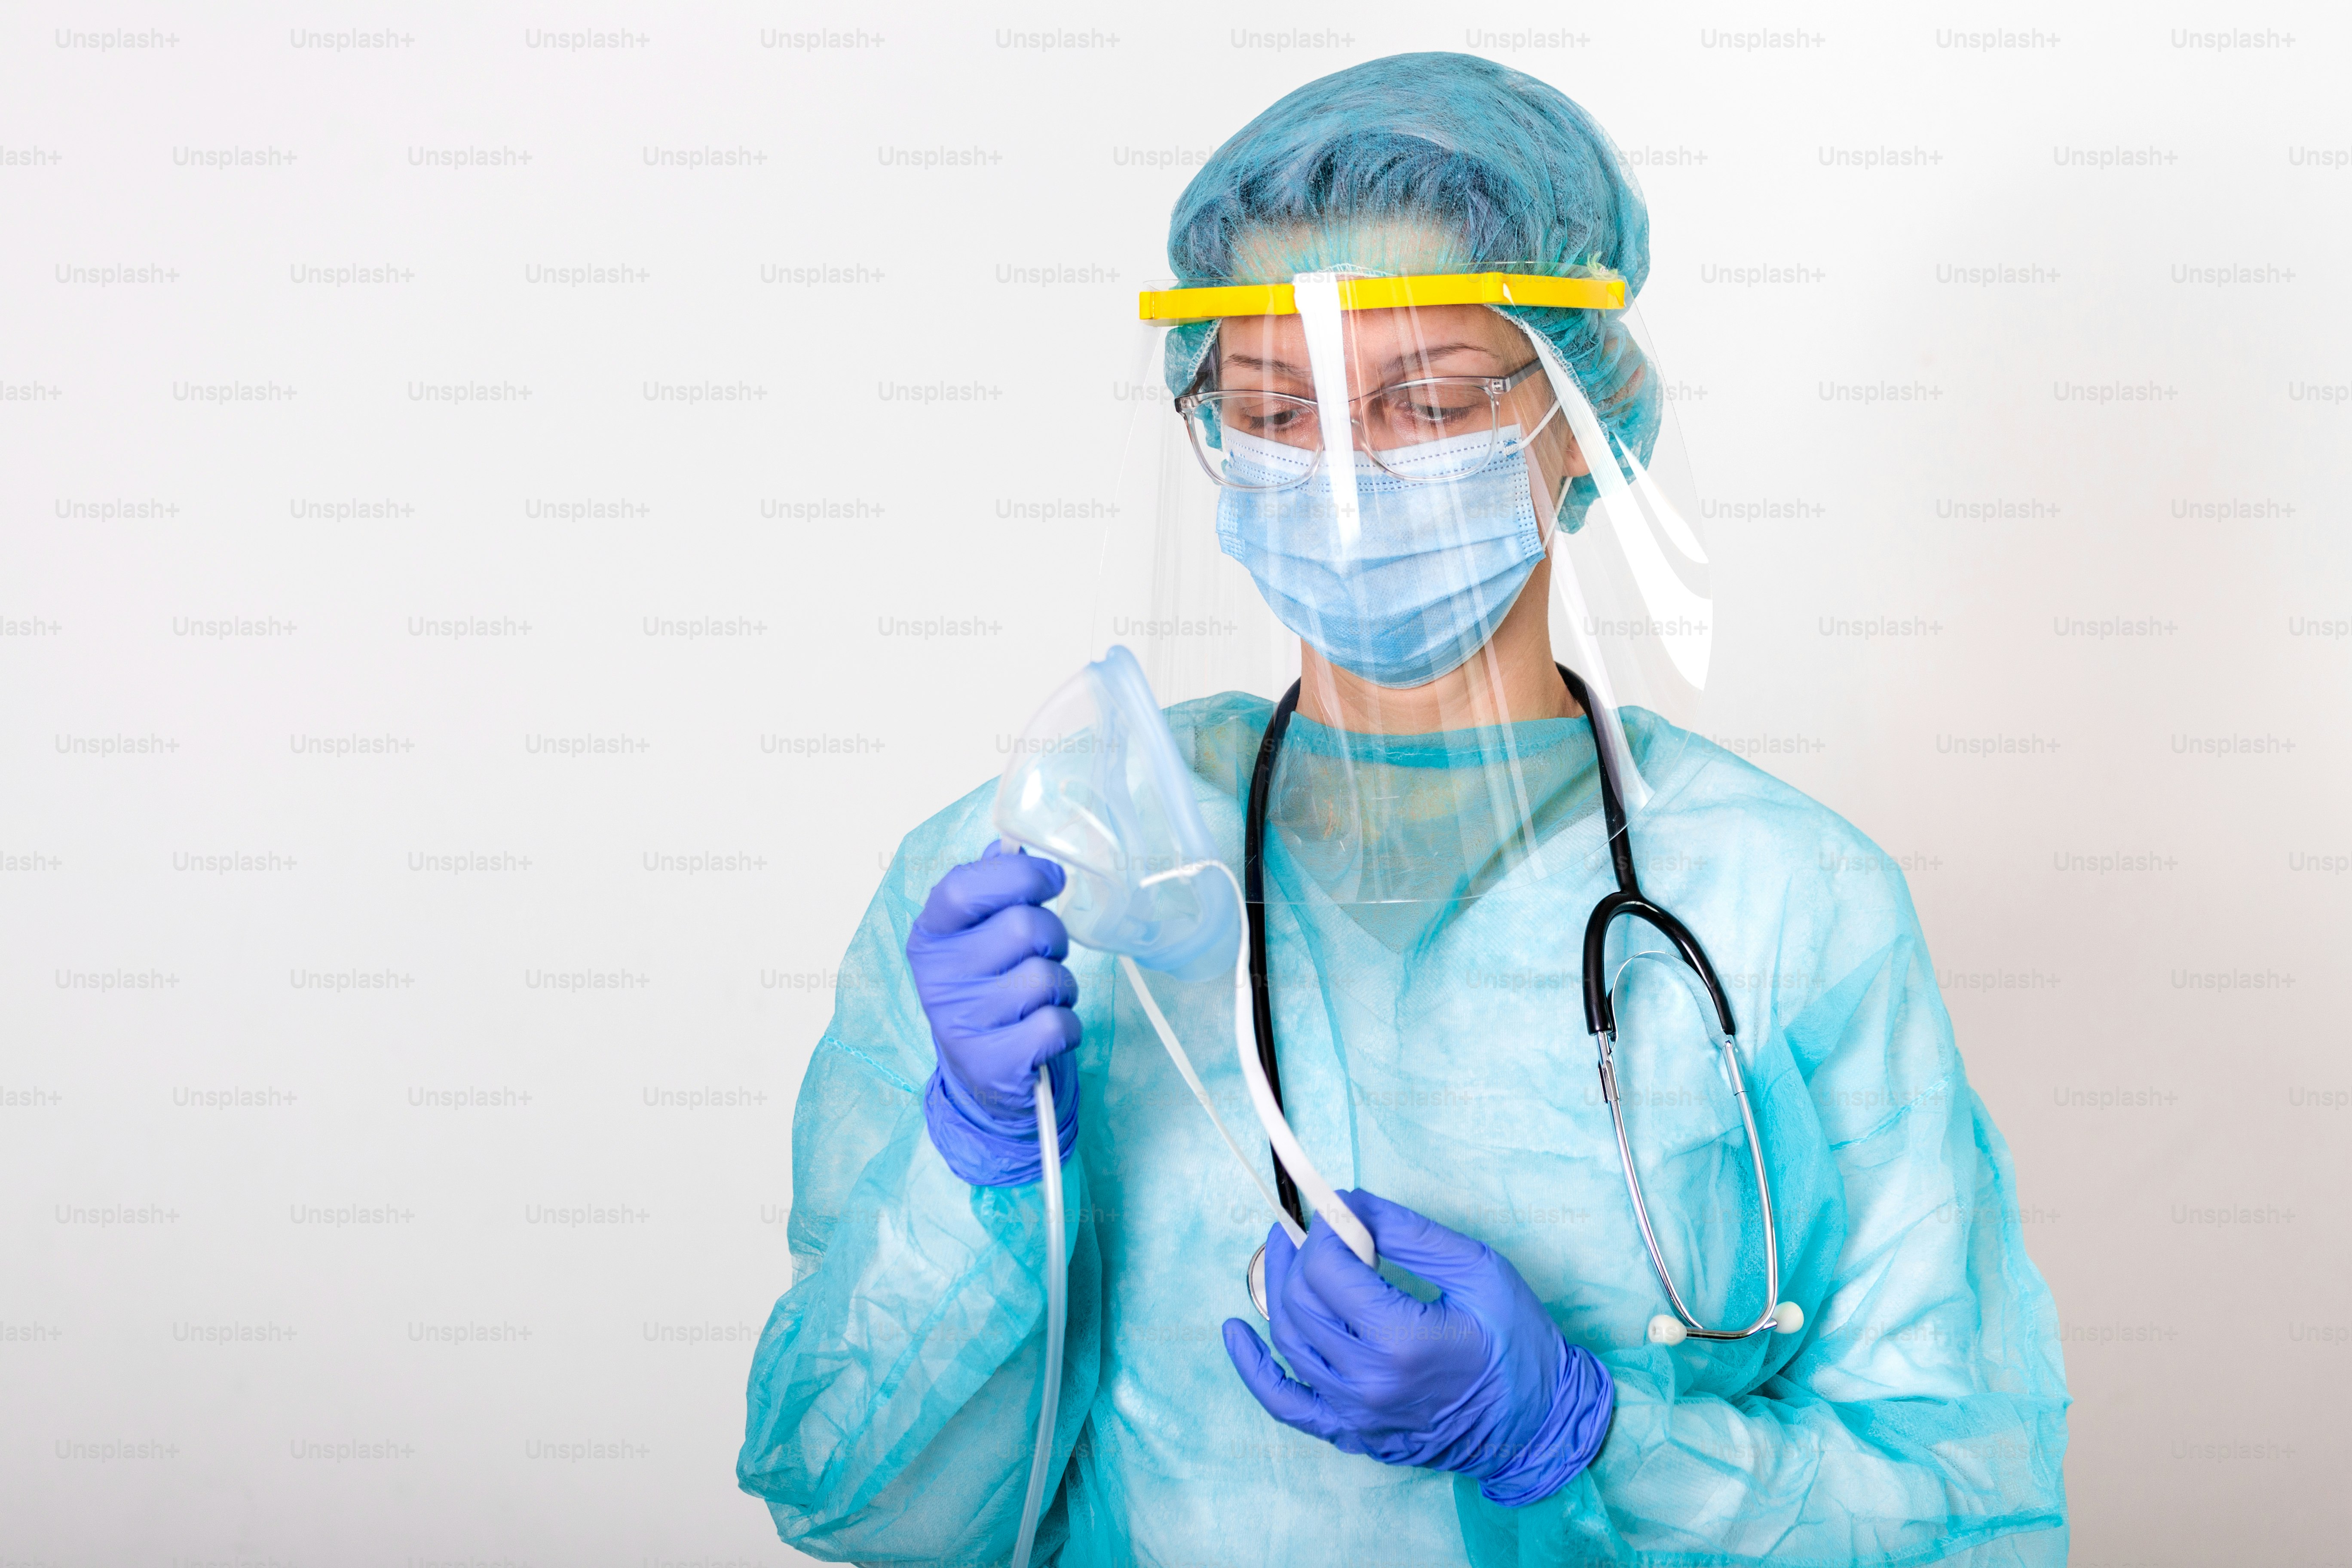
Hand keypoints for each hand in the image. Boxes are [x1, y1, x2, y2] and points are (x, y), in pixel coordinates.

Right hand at [905, 842, 1080, 1184]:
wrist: (982, 1083)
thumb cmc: (989, 997)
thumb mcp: (977, 940)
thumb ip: (990, 891)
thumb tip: (1009, 847)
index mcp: (931, 937)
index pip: (965, 887)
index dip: (1019, 876)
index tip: (1050, 879)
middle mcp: (937, 978)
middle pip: (1021, 927)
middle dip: (1052, 937)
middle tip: (1045, 955)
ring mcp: (961, 1023)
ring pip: (1045, 976)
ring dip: (1062, 985)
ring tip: (1042, 998)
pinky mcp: (991, 1064)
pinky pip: (1057, 1024)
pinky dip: (1067, 1026)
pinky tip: (1045, 1032)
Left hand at [1222, 1189, 1612, 1505]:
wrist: (1536, 1424)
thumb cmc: (1519, 1344)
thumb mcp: (1478, 1269)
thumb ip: (1408, 1232)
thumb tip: (1349, 1203)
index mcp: (1402, 1341)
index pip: (1326, 1270)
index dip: (1323, 1230)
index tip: (1337, 1210)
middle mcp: (1368, 1384)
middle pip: (1300, 1301)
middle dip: (1298, 1252)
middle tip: (1314, 1226)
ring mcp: (1354, 1415)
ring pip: (1288, 1340)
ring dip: (1278, 1289)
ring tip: (1286, 1253)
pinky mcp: (1350, 1432)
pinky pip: (1284, 1403)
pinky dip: (1253, 1368)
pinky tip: (1236, 1333)